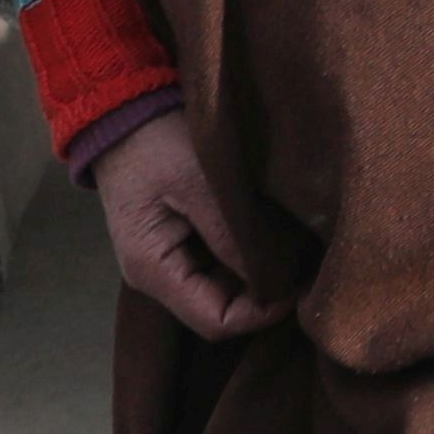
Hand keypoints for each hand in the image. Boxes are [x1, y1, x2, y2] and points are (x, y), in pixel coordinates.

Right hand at [91, 121, 280, 340]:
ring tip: (299, 251)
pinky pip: (223, 265)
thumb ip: (232, 234)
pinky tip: (277, 238)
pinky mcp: (184, 242)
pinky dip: (250, 257)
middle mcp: (160, 276)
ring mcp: (172, 260)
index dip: (260, 312)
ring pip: (227, 289)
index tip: (300, 286)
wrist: (124, 112)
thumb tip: (273, 279)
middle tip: (309, 266)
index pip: (214, 321)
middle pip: (223, 308)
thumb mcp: (198, 183)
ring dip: (261, 274)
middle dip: (266, 293)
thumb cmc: (156, 144)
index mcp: (154, 270)